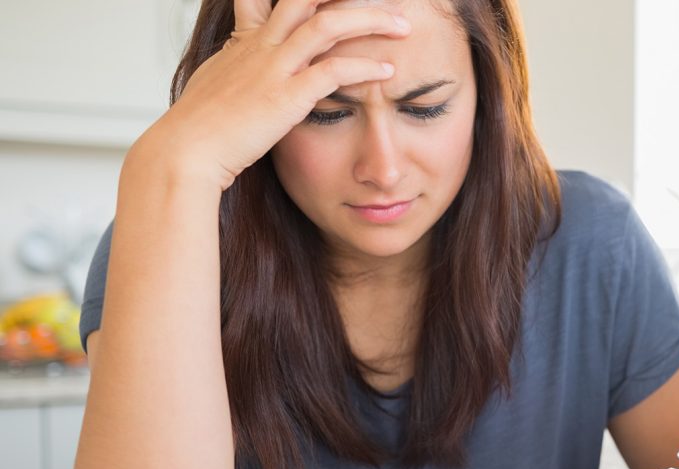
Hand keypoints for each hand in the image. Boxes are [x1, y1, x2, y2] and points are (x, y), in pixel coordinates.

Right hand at [134, 0, 410, 189]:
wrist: (185, 152)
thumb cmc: (201, 126)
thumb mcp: (216, 78)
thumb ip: (236, 58)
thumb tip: (240, 49)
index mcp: (248, 40)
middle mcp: (262, 45)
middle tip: (386, 1)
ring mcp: (274, 67)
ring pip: (329, 25)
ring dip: (372, 22)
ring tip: (403, 27)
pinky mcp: (286, 96)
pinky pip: (335, 71)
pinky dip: (366, 68)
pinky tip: (387, 72)